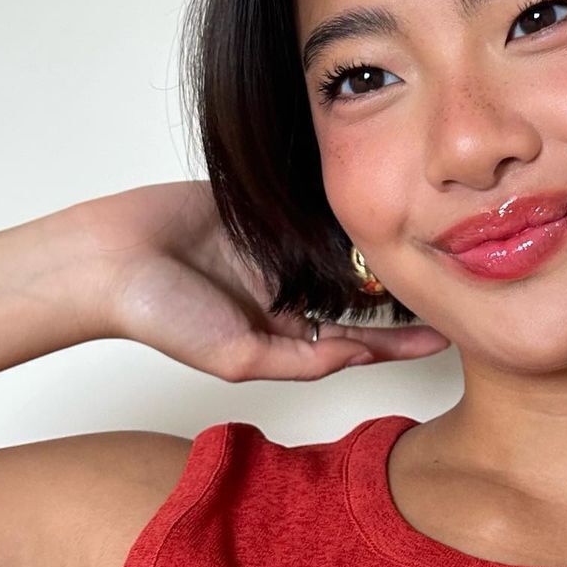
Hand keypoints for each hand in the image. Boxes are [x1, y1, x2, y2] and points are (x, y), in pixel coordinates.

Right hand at [76, 181, 449, 380]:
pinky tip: (385, 206)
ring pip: (345, 251)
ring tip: (432, 244)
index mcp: (284, 332)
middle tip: (453, 282)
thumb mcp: (238, 356)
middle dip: (401, 294)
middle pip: (361, 295)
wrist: (113, 256)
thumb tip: (360, 357)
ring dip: (380, 251)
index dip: (401, 342)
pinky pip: (317, 212)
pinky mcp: (268, 210)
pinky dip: (346, 213)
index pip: (358, 341)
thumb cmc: (162, 315)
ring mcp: (280, 249)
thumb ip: (301, 360)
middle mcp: (289, 292)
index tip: (448, 334)